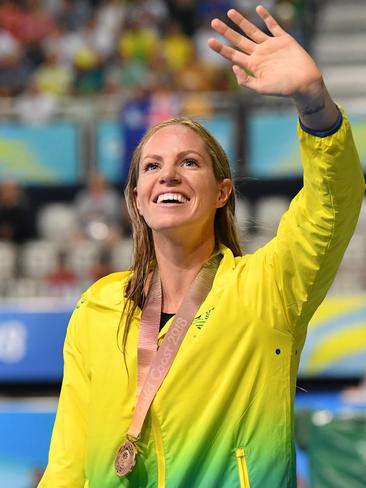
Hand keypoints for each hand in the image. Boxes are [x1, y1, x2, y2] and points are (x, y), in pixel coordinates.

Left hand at [208, 5, 338, 129]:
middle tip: (213, 22)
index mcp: (253, 66)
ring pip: (252, 30)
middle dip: (226, 31)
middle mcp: (259, 54)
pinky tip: (258, 9)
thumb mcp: (260, 88)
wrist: (304, 83)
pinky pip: (273, 26)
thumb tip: (232, 66)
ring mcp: (271, 46)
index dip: (221, 48)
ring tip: (230, 12)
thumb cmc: (283, 89)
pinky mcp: (284, 39)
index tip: (209, 41)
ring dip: (241, 21)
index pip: (233, 55)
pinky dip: (266, 17)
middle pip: (239, 40)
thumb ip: (245, 80)